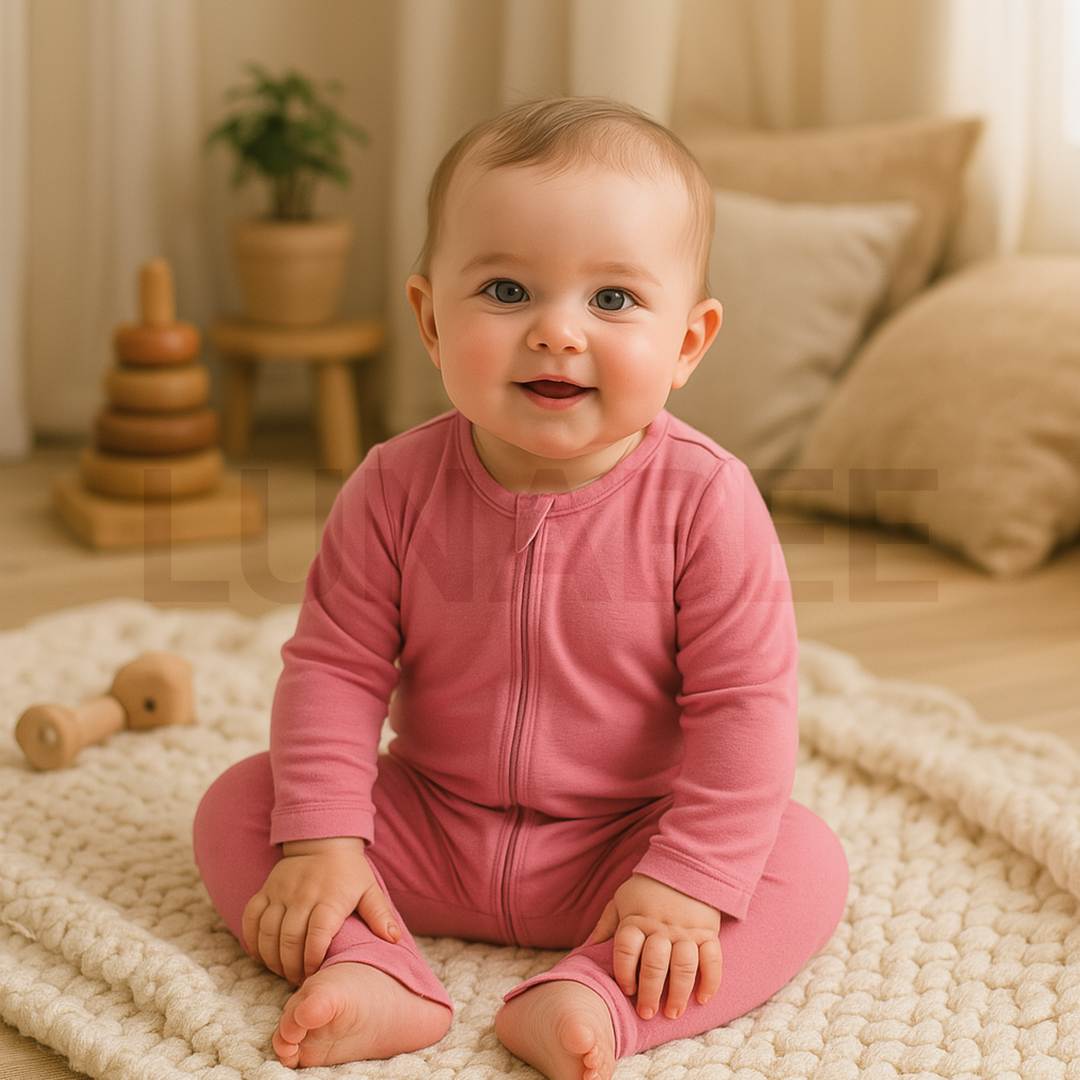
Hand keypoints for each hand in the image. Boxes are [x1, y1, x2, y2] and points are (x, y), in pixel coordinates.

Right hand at [242, 837, 400, 985]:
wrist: (323, 840)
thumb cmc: (348, 871)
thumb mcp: (369, 889)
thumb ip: (380, 914)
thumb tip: (394, 939)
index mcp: (330, 899)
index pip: (317, 935)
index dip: (312, 959)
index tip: (314, 974)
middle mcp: (302, 896)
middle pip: (289, 939)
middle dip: (291, 966)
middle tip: (297, 980)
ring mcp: (280, 893)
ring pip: (267, 932)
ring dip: (272, 958)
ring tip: (282, 971)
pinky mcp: (265, 891)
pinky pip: (251, 918)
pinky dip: (252, 940)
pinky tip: (261, 955)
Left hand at [587, 873, 721, 1019]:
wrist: (685, 865)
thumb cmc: (648, 888)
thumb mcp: (622, 899)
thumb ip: (608, 923)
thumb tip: (588, 947)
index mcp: (637, 919)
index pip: (626, 949)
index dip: (624, 972)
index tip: (627, 989)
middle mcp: (662, 927)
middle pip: (654, 964)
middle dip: (650, 993)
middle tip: (646, 1012)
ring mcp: (687, 931)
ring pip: (684, 967)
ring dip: (679, 993)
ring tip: (673, 1013)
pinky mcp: (708, 932)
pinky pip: (713, 960)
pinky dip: (711, 981)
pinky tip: (703, 998)